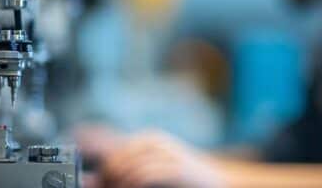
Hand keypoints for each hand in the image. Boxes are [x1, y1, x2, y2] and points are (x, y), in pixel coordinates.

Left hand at [76, 127, 224, 187]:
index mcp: (151, 138)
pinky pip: (146, 176)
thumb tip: (106, 177)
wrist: (218, 178)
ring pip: (131, 168)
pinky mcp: (175, 168)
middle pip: (120, 160)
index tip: (103, 185)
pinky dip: (133, 185)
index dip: (106, 171)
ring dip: (119, 183)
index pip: (117, 154)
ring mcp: (167, 154)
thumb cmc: (184, 175)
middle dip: (110, 178)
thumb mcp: (158, 164)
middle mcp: (158, 142)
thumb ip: (135, 166)